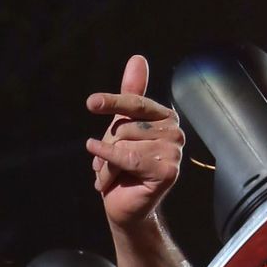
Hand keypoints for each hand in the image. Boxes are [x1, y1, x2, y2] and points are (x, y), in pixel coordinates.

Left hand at [86, 54, 185, 230]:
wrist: (126, 208)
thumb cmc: (123, 168)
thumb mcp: (122, 127)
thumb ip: (130, 94)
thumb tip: (138, 58)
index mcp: (166, 117)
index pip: (135, 103)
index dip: (112, 102)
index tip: (91, 104)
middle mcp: (175, 132)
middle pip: (125, 126)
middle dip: (108, 146)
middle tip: (108, 165)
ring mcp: (174, 152)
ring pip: (123, 144)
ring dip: (107, 163)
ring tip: (112, 176)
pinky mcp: (167, 171)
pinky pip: (126, 158)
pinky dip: (108, 162)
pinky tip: (98, 169)